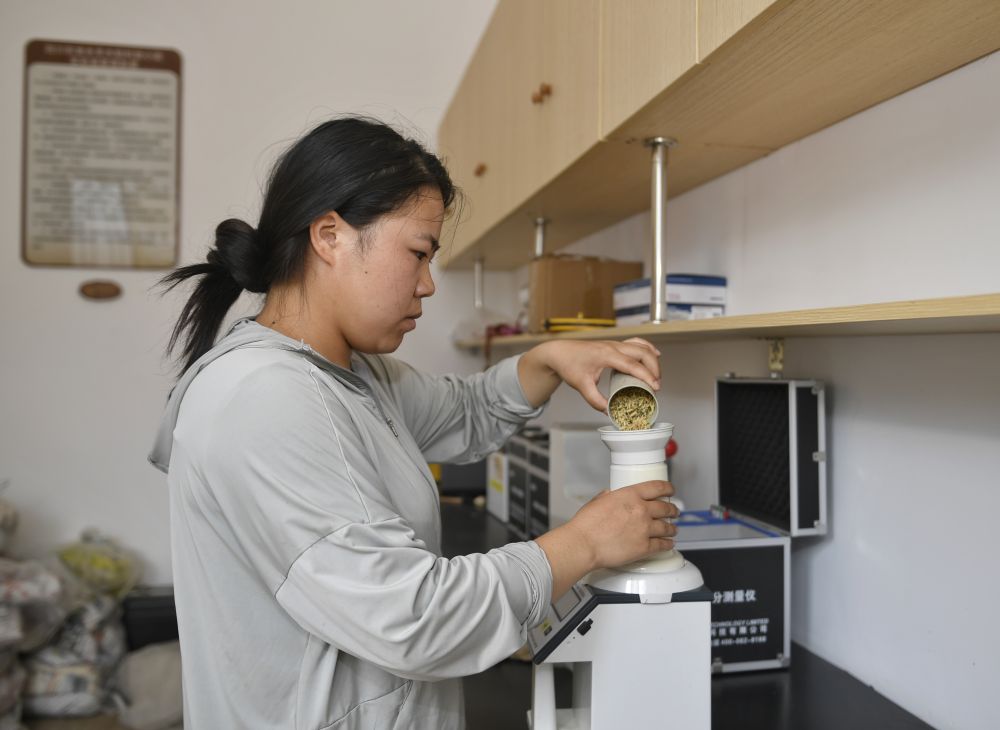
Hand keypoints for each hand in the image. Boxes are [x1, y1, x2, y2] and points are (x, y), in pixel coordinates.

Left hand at [517, 338, 661, 410]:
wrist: (559, 352)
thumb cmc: (569, 365)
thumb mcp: (581, 386)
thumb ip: (595, 400)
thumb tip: (609, 411)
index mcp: (606, 355)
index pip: (632, 365)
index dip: (646, 376)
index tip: (655, 387)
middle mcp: (613, 346)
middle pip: (642, 353)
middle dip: (654, 369)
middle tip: (656, 386)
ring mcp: (614, 343)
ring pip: (641, 346)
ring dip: (652, 359)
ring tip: (656, 375)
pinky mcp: (614, 344)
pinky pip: (636, 342)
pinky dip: (648, 347)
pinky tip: (655, 354)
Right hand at [567, 480, 677, 568]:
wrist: (584, 544)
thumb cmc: (586, 525)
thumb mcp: (597, 501)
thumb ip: (608, 496)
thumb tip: (611, 495)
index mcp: (630, 495)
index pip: (657, 487)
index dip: (668, 488)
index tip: (671, 490)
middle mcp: (641, 510)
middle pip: (665, 507)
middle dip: (672, 509)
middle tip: (674, 511)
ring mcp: (645, 529)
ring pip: (666, 527)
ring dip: (672, 528)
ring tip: (673, 529)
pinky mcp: (644, 547)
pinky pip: (662, 545)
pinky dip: (668, 544)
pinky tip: (669, 543)